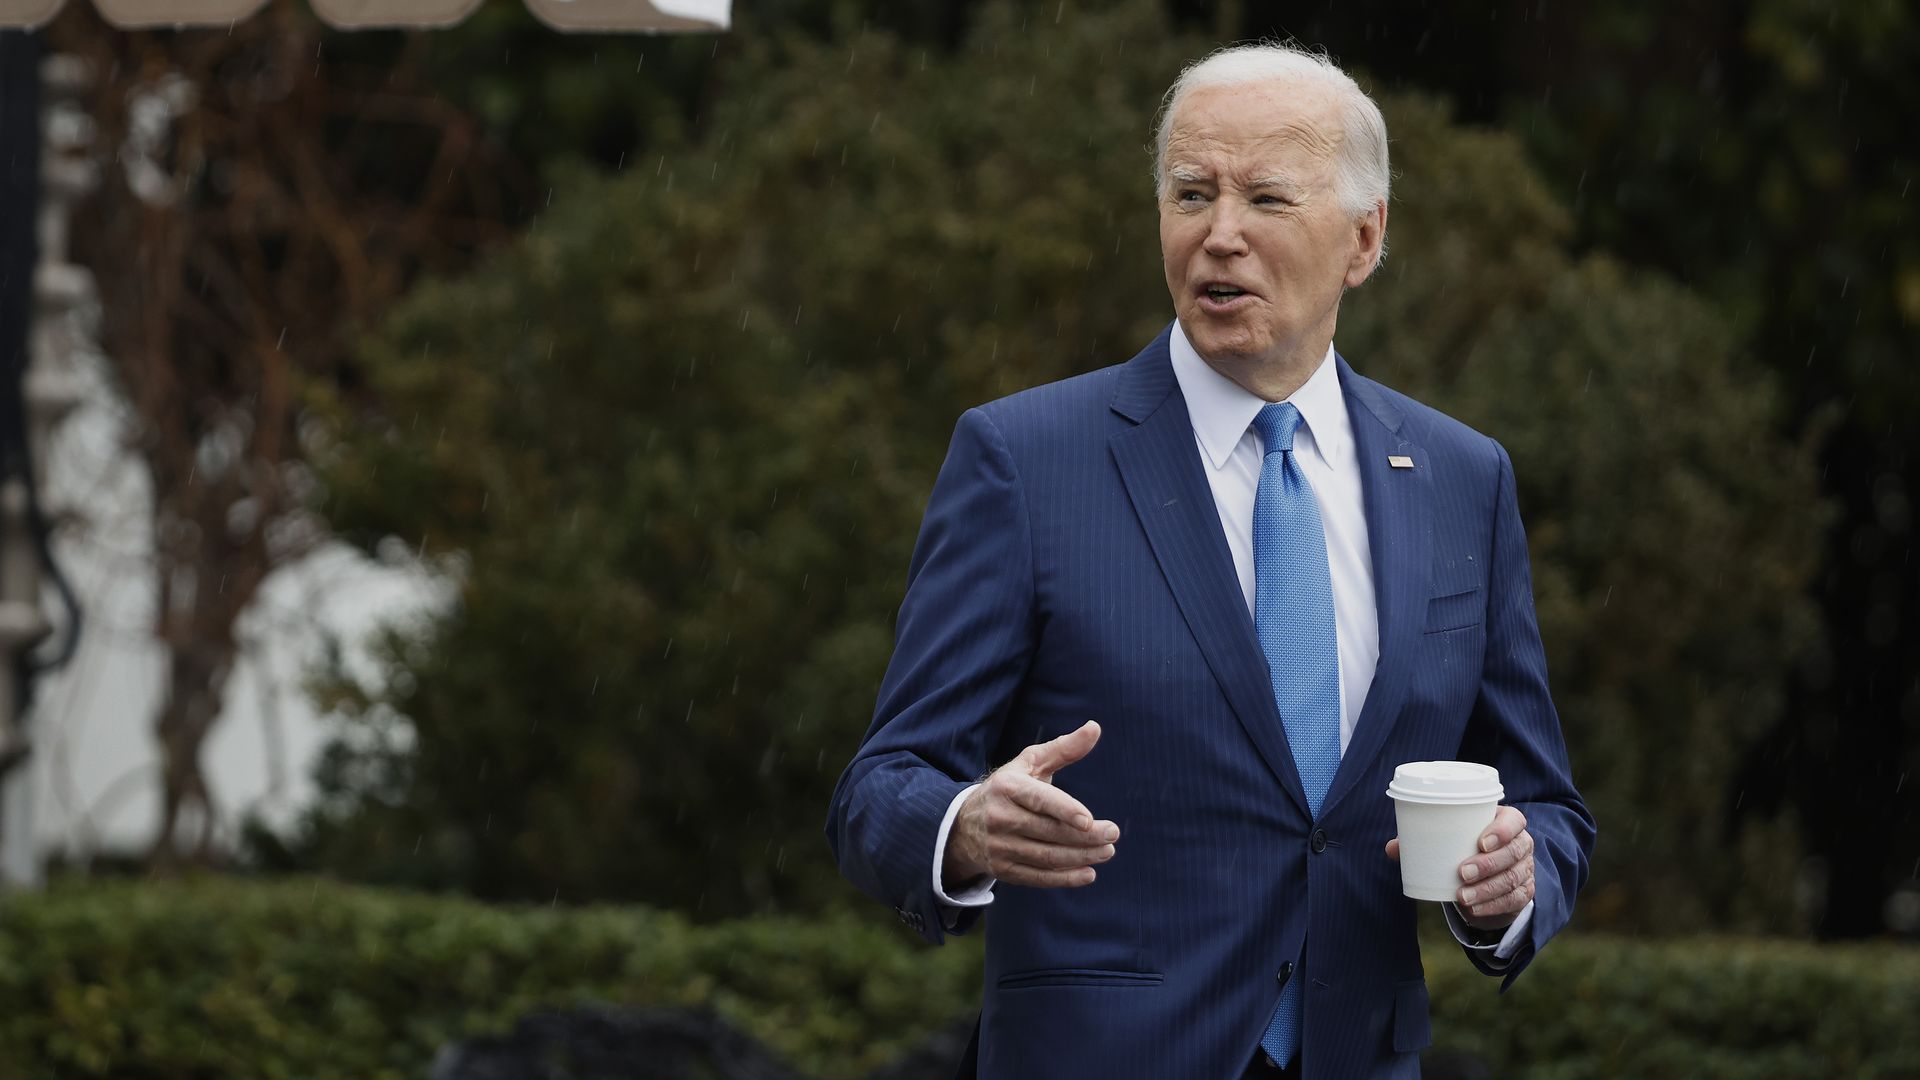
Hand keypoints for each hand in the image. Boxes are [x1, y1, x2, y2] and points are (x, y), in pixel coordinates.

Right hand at [943, 721, 1118, 889]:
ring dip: (1081, 857)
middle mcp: (999, 817)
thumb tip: (1095, 727)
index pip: (1038, 799)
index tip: (1089, 820)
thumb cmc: (1009, 788)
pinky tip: (1088, 873)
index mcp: (1007, 787)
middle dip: (1085, 836)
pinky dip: (1065, 878)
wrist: (964, 825)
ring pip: (1047, 856)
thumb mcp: (1030, 763)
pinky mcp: (1003, 870)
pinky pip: (1038, 877)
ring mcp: (999, 846)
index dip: (1064, 810)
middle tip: (1113, 834)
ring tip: (1107, 851)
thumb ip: (1063, 748)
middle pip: (1048, 831)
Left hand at [1384, 805, 1533, 930]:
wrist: (1488, 873)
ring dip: (1487, 889)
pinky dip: (1493, 906)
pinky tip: (1474, 909)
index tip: (1480, 842)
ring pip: (1513, 878)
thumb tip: (1392, 849)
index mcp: (1506, 821)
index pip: (1514, 820)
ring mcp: (1525, 868)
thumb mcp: (1450, 839)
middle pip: (1513, 852)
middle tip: (1462, 873)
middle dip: (1488, 864)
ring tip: (1461, 897)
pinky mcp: (1524, 892)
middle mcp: (1521, 843)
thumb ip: (1422, 841)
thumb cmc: (1466, 846)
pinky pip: (1514, 900)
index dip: (1502, 830)